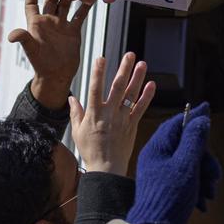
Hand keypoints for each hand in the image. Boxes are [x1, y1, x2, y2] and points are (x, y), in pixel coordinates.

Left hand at [9, 0, 100, 108]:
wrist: (56, 76)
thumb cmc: (40, 64)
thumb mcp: (31, 50)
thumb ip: (23, 39)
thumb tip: (12, 35)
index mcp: (35, 23)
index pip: (31, 1)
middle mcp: (48, 20)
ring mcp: (61, 24)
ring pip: (67, 4)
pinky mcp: (73, 30)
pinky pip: (80, 14)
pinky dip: (86, 5)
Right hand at [69, 52, 155, 174]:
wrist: (106, 168)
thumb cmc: (90, 150)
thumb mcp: (77, 131)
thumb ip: (76, 113)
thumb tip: (72, 99)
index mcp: (94, 114)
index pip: (95, 89)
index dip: (98, 73)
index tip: (100, 58)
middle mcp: (109, 114)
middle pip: (117, 87)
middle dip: (123, 69)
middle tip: (129, 54)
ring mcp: (122, 119)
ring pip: (131, 95)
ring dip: (137, 78)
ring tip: (142, 63)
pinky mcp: (132, 126)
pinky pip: (140, 108)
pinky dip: (146, 96)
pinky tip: (151, 85)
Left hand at [125, 103, 220, 223]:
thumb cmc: (170, 196)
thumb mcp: (186, 165)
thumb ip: (194, 140)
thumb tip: (200, 119)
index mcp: (157, 148)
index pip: (176, 124)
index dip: (193, 117)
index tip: (208, 109)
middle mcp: (157, 157)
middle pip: (188, 146)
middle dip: (205, 160)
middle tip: (214, 176)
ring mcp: (161, 172)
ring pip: (191, 164)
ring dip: (205, 177)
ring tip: (209, 193)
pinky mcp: (167, 186)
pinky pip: (188, 179)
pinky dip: (198, 188)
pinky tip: (202, 202)